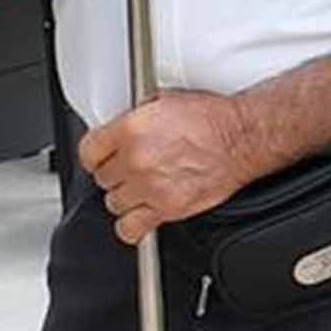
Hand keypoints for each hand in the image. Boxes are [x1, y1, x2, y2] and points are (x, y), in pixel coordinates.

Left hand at [78, 89, 266, 243]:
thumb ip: (136, 119)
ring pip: (114, 203)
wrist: (242, 138)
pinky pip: (131, 228)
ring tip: (141, 190)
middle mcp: (136, 159)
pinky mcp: (168, 208)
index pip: (88, 152)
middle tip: (132, 170)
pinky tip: (139, 217)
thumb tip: (123, 128)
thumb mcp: (165, 102)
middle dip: (116, 175)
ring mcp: (150, 186)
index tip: (103, 159)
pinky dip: (132, 227)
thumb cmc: (213, 119)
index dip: (97, 156)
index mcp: (131, 130)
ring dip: (126, 198)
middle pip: (102, 179)